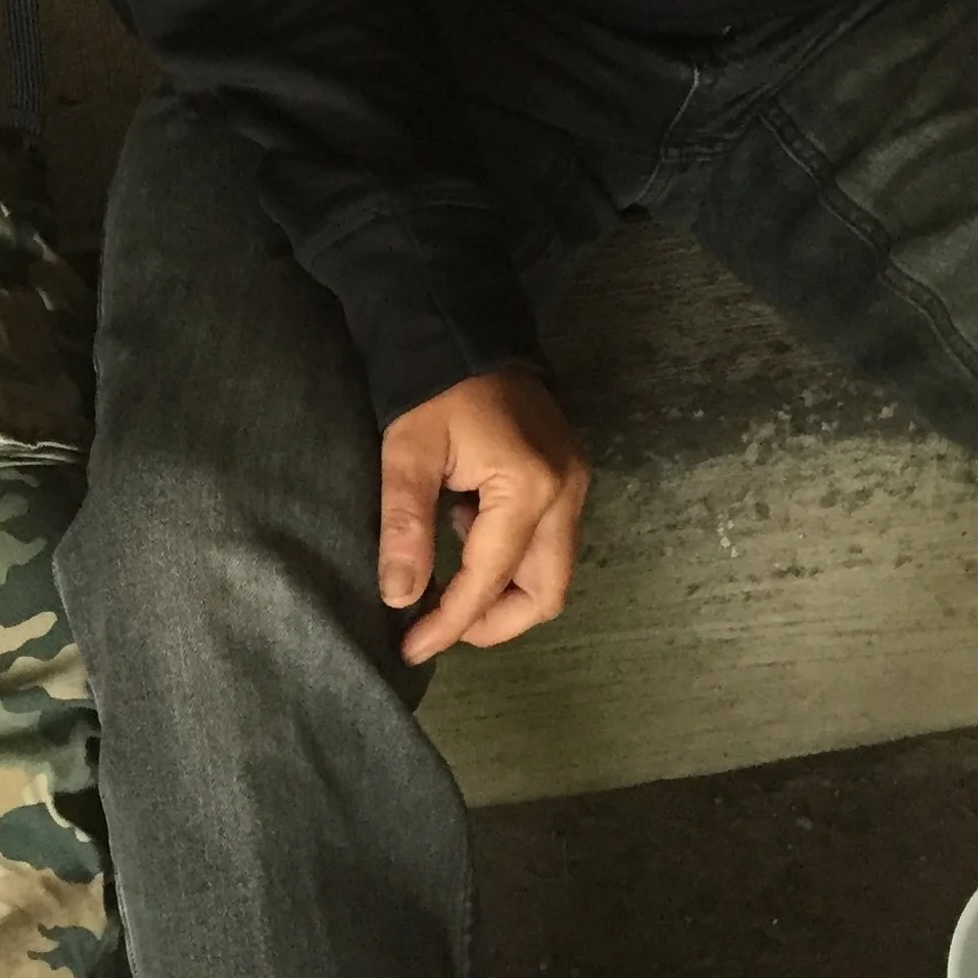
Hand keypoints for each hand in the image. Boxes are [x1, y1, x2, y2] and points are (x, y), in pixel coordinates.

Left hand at [378, 363, 591, 665]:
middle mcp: (567, 492)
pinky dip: (511, 557)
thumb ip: (406, 526)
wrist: (463, 330)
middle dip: (492, 620)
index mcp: (528, 486)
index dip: (450, 622)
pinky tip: (468, 530)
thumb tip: (400, 599)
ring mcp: (577, 483)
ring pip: (552, 572)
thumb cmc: (432, 389)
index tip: (411, 647)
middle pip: (546, 593)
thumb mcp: (407, 452)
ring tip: (448, 571)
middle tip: (439, 624)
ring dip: (502, 590)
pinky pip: (549, 542)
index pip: (490, 579)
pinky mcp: (571, 475)